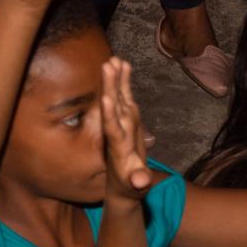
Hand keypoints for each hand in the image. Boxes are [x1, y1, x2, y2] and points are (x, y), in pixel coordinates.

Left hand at [100, 57, 153, 201]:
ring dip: (115, 79)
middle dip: (110, 86)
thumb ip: (138, 182)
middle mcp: (117, 131)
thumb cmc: (130, 187)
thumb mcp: (135, 187)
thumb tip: (141, 181)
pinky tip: (123, 64)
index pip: (112, 128)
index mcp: (118, 147)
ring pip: (117, 98)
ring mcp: (121, 123)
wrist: (123, 184)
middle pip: (112, 107)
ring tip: (114, 59)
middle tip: (107, 65)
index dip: (109, 113)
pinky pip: (125, 97)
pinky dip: (124, 82)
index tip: (106, 98)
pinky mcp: (127, 119)